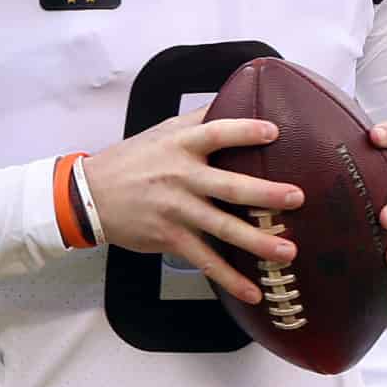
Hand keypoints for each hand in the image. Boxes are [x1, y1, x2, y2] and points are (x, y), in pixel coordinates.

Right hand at [83, 112, 302, 305]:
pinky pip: (206, 261)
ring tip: (288, 252)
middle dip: (265, 194)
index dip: (244, 131)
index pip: (216, 133)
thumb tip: (237, 95)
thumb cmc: (133, 160)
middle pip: (229, 186)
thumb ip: (200, 120)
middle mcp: (181, 177)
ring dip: (257, 242)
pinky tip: (253, 291)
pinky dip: (230, 278)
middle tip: (297, 198)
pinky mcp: (170, 237)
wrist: (89, 195)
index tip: (274, 132)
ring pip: (222, 228)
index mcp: (181, 145)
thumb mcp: (163, 132)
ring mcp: (176, 210)